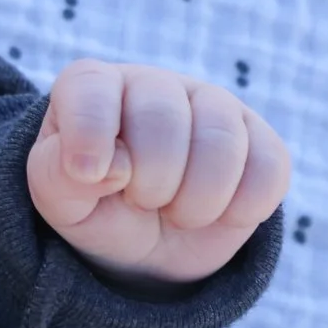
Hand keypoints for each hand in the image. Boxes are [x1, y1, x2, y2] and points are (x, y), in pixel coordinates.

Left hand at [25, 59, 291, 288]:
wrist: (145, 244)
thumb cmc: (93, 206)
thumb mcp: (57, 197)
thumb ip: (59, 175)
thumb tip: (110, 165)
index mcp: (92, 85)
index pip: (91, 86)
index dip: (90, 130)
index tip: (88, 175)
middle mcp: (154, 83)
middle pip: (162, 117)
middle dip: (149, 181)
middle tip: (139, 202)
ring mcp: (212, 105)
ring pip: (222, 140)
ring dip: (197, 200)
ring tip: (175, 213)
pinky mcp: (261, 140)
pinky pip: (270, 167)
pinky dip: (242, 208)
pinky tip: (218, 214)